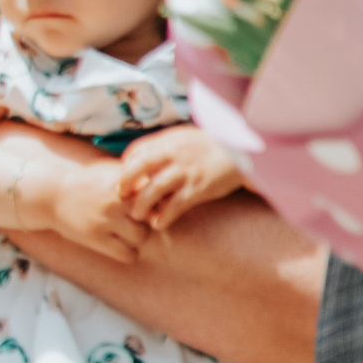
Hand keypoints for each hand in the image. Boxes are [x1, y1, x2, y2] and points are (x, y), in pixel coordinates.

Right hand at [20, 155, 146, 262]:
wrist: (51, 194)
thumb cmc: (85, 183)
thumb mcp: (110, 172)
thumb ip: (136, 179)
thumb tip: (166, 188)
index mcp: (122, 182)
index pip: (157, 196)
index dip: (156, 202)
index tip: (149, 205)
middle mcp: (115, 200)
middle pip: (152, 217)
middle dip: (148, 220)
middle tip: (137, 220)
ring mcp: (105, 220)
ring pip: (142, 236)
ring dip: (138, 237)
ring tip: (127, 233)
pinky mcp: (95, 238)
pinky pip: (128, 254)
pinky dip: (128, 252)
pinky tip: (120, 245)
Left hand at [118, 125, 244, 231]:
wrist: (242, 152)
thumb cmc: (210, 146)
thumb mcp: (183, 137)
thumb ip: (162, 146)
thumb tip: (139, 159)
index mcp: (168, 141)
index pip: (137, 151)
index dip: (125, 165)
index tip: (121, 179)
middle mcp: (174, 154)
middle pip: (139, 167)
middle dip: (125, 183)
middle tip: (120, 196)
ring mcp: (185, 171)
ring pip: (154, 189)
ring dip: (142, 205)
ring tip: (136, 216)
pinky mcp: (198, 188)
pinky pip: (176, 205)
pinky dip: (165, 216)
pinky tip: (158, 224)